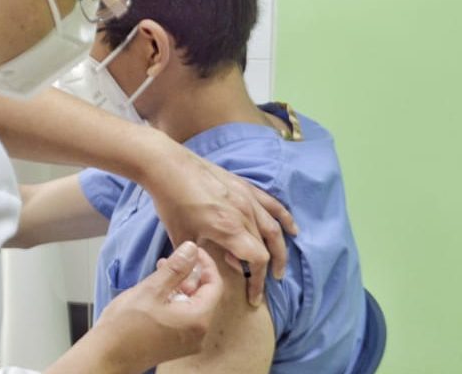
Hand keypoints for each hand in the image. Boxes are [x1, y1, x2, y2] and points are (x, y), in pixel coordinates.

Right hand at [87, 242, 224, 371]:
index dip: (205, 264)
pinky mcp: (175, 344)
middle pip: (204, 295)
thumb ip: (175, 268)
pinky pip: (182, 317)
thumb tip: (191, 250)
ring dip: (179, 287)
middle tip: (171, 260)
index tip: (192, 251)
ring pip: (191, 305)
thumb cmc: (125, 328)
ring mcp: (187, 341)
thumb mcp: (151, 290)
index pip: (214, 285)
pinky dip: (173, 301)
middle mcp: (198, 333)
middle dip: (189, 275)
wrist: (107, 357)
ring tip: (159, 274)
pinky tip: (156, 293)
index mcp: (197, 319)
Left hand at [135, 136, 297, 306]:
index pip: (257, 260)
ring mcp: (247, 198)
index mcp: (229, 229)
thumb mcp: (182, 237)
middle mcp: (245, 214)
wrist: (169, 166)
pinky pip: (272, 205)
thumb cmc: (171, 202)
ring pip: (274, 228)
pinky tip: (292, 230)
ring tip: (279, 267)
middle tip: (265, 285)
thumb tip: (207, 277)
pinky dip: (285, 219)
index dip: (258, 281)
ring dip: (280, 249)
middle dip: (267, 270)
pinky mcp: (245, 187)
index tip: (252, 295)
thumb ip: (199, 259)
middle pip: (267, 247)